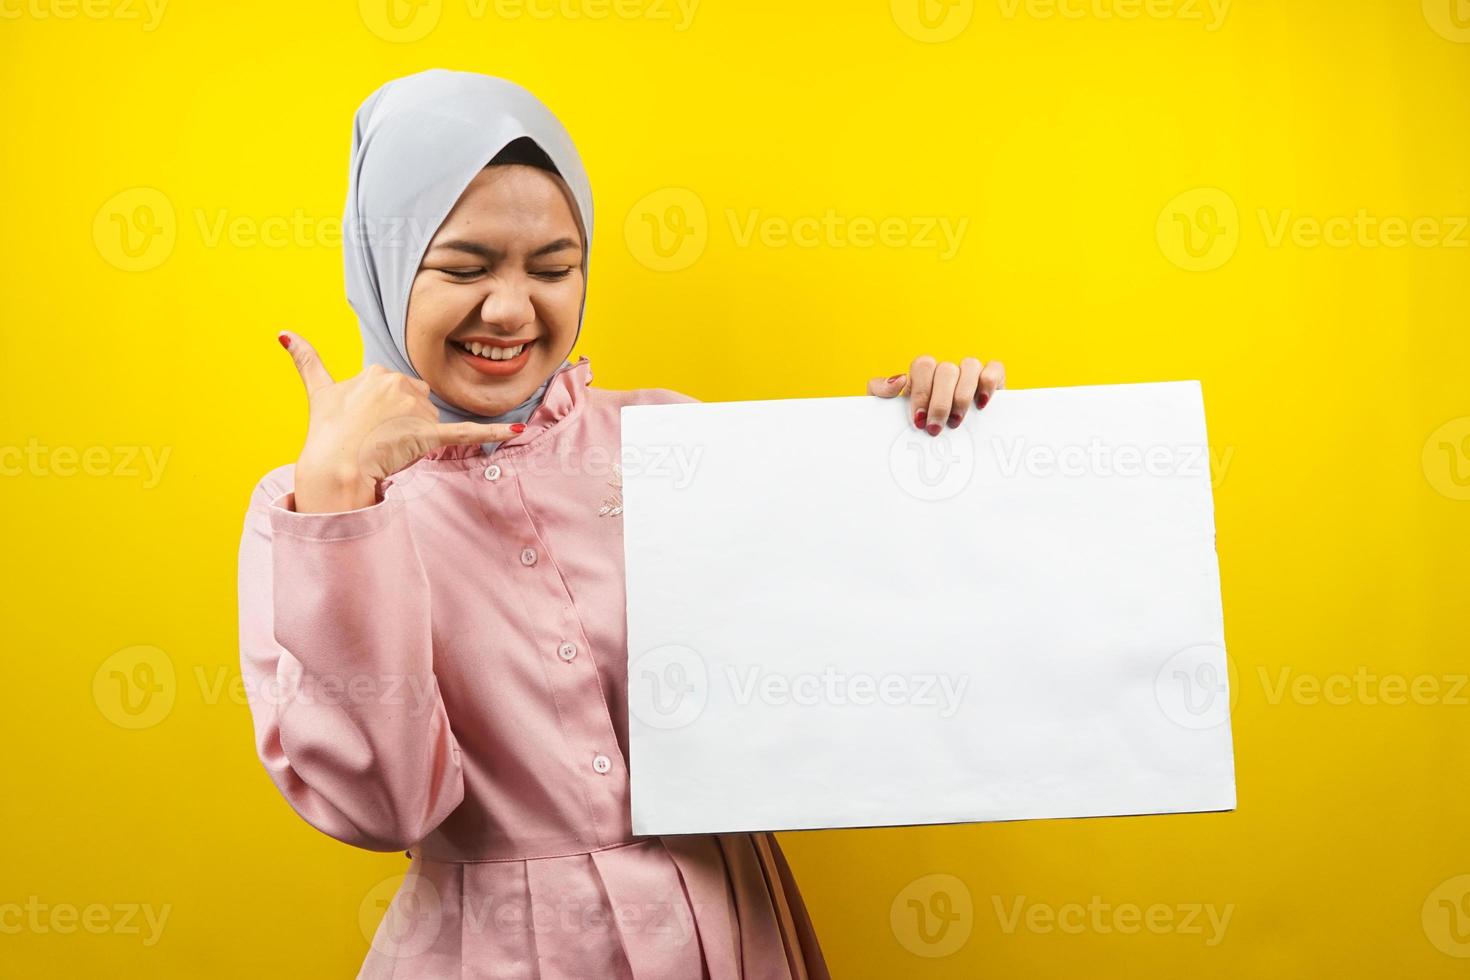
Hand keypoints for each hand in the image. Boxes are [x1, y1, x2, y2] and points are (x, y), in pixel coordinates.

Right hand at [279, 330, 522, 512]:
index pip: (398, 389)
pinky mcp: (429, 436)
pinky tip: (518, 432)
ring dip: (415, 439)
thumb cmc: (325, 433)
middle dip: (403, 423)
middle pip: (417, 404)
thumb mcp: (317, 391)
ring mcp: (415, 411)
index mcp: (379, 372)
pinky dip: (494, 433)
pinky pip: (467, 433)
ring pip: (430, 423)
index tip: (366, 425)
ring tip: (388, 450)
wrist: (332, 468)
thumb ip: (306, 359)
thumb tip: (284, 333)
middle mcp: (400, 385)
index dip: (386, 412)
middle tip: (377, 440)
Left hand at [868, 355, 1005, 436]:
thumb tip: (899, 379)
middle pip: (945, 370)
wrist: (938, 453)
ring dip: (962, 396)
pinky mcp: (992, 380)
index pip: (923, 365)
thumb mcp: (888, 412)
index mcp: (923, 374)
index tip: (919, 420)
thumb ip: (879, 392)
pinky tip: (981, 403)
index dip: (922, 392)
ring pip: (969, 365)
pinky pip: (995, 368)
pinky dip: (989, 382)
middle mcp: (946, 371)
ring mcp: (969, 374)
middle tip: (935, 428)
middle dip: (940, 402)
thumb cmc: (913, 429)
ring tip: (955, 422)